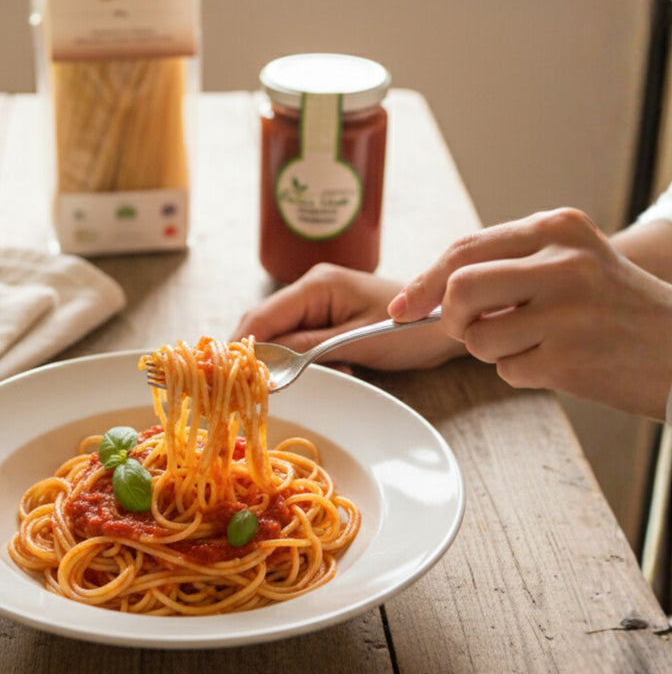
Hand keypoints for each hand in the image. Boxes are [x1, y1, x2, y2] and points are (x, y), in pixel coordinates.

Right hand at [234, 263, 463, 371]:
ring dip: (287, 361)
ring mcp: (317, 300)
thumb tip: (264, 364)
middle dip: (261, 357)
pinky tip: (336, 370)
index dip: (242, 347)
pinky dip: (305, 359)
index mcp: (315, 284)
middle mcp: (310, 287)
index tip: (228, 377)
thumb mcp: (356, 342)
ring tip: (311, 378)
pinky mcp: (326, 316)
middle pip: (265, 325)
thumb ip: (307, 349)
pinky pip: (300, 339)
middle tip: (254, 389)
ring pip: (281, 335)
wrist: (445, 324)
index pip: (261, 317)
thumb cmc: (410, 329)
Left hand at [388, 207, 671, 420]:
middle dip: (449, 318)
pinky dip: (522, 372)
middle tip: (468, 329)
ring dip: (492, 350)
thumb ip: (505, 266)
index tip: (401, 308)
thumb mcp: (571, 260)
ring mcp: (568, 311)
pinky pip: (507, 370)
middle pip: (458, 289)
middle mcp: (563, 262)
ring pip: (476, 336)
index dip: (423, 282)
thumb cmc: (616, 307)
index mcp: (557, 228)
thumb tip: (421, 295)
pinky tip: (562, 361)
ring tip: (537, 342)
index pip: (464, 249)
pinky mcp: (570, 358)